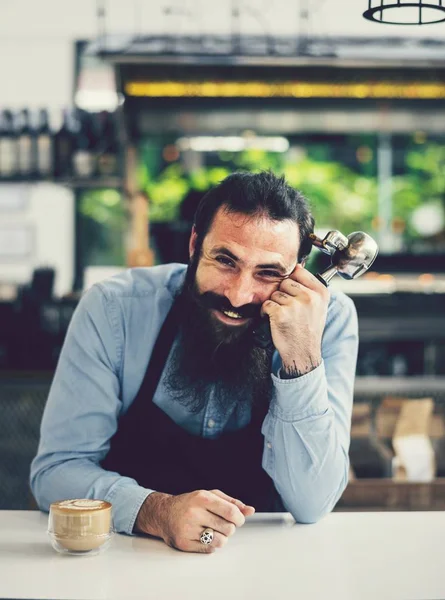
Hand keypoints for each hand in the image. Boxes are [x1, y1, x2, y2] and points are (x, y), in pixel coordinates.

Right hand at [135, 489, 254, 552]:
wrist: (163, 513)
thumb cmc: (191, 503)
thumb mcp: (210, 496)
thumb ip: (231, 502)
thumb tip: (250, 510)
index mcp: (202, 498)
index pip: (231, 512)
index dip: (240, 518)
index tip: (238, 519)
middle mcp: (194, 513)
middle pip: (228, 529)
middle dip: (230, 528)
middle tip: (222, 524)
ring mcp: (188, 529)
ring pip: (220, 541)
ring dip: (222, 538)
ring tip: (214, 531)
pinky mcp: (183, 543)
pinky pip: (209, 550)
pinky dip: (211, 545)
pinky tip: (204, 536)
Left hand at [261, 264, 328, 376]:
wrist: (303, 353)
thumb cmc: (308, 329)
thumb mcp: (318, 306)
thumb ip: (310, 287)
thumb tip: (297, 266)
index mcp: (320, 292)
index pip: (299, 271)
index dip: (291, 281)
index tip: (292, 292)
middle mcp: (309, 297)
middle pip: (285, 281)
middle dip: (282, 294)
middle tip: (288, 309)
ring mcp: (295, 305)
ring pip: (275, 294)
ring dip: (274, 304)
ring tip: (283, 316)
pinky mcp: (281, 313)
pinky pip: (266, 304)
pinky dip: (266, 312)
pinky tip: (273, 320)